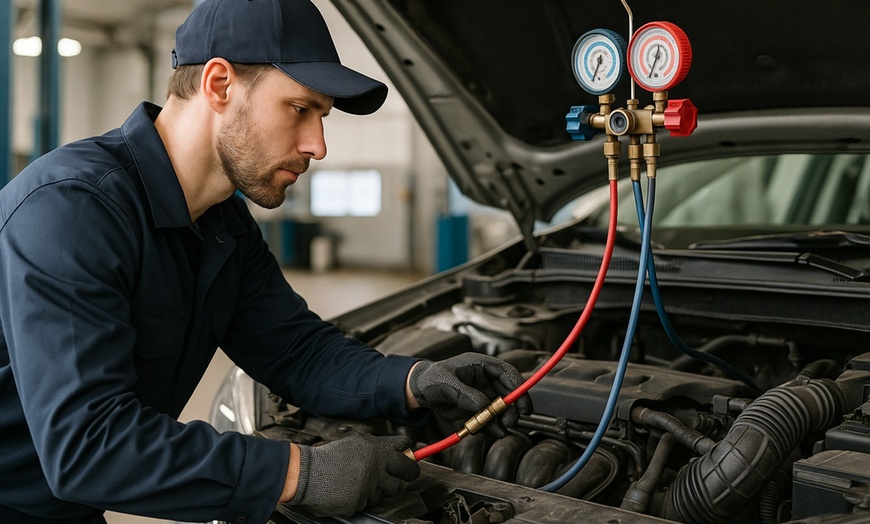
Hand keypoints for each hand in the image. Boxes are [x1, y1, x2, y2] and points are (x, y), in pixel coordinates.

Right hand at [289, 433, 419, 516]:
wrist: (306, 473)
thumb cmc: (330, 456)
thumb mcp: (355, 441)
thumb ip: (378, 445)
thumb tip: (402, 448)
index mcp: (377, 450)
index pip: (406, 453)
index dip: (410, 457)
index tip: (410, 459)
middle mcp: (376, 468)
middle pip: (406, 476)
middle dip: (405, 476)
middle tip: (400, 477)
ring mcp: (368, 487)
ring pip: (386, 492)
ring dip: (377, 488)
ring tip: (359, 482)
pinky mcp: (359, 503)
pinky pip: (368, 503)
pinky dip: (360, 499)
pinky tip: (348, 491)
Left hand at [408, 353, 532, 436]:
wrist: (421, 392)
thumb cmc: (431, 379)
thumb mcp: (446, 383)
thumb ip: (465, 394)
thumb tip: (483, 405)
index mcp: (480, 365)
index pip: (507, 373)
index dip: (519, 387)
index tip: (524, 404)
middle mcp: (485, 379)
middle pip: (509, 392)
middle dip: (512, 408)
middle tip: (511, 421)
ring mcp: (483, 394)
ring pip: (502, 408)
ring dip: (503, 420)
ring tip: (499, 430)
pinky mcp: (478, 408)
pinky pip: (491, 418)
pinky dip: (492, 426)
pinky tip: (490, 432)